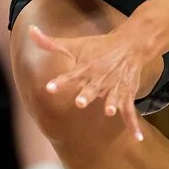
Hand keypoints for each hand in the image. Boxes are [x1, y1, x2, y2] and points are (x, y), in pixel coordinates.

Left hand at [26, 24, 159, 131]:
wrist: (130, 45)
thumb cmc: (98, 46)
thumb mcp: (74, 44)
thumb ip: (49, 42)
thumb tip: (30, 30)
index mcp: (85, 69)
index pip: (69, 76)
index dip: (60, 82)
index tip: (49, 88)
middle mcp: (99, 79)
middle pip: (91, 88)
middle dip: (86, 95)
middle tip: (80, 102)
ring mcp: (114, 87)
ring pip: (113, 98)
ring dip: (112, 104)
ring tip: (110, 111)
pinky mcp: (127, 94)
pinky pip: (130, 111)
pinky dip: (134, 125)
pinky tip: (138, 138)